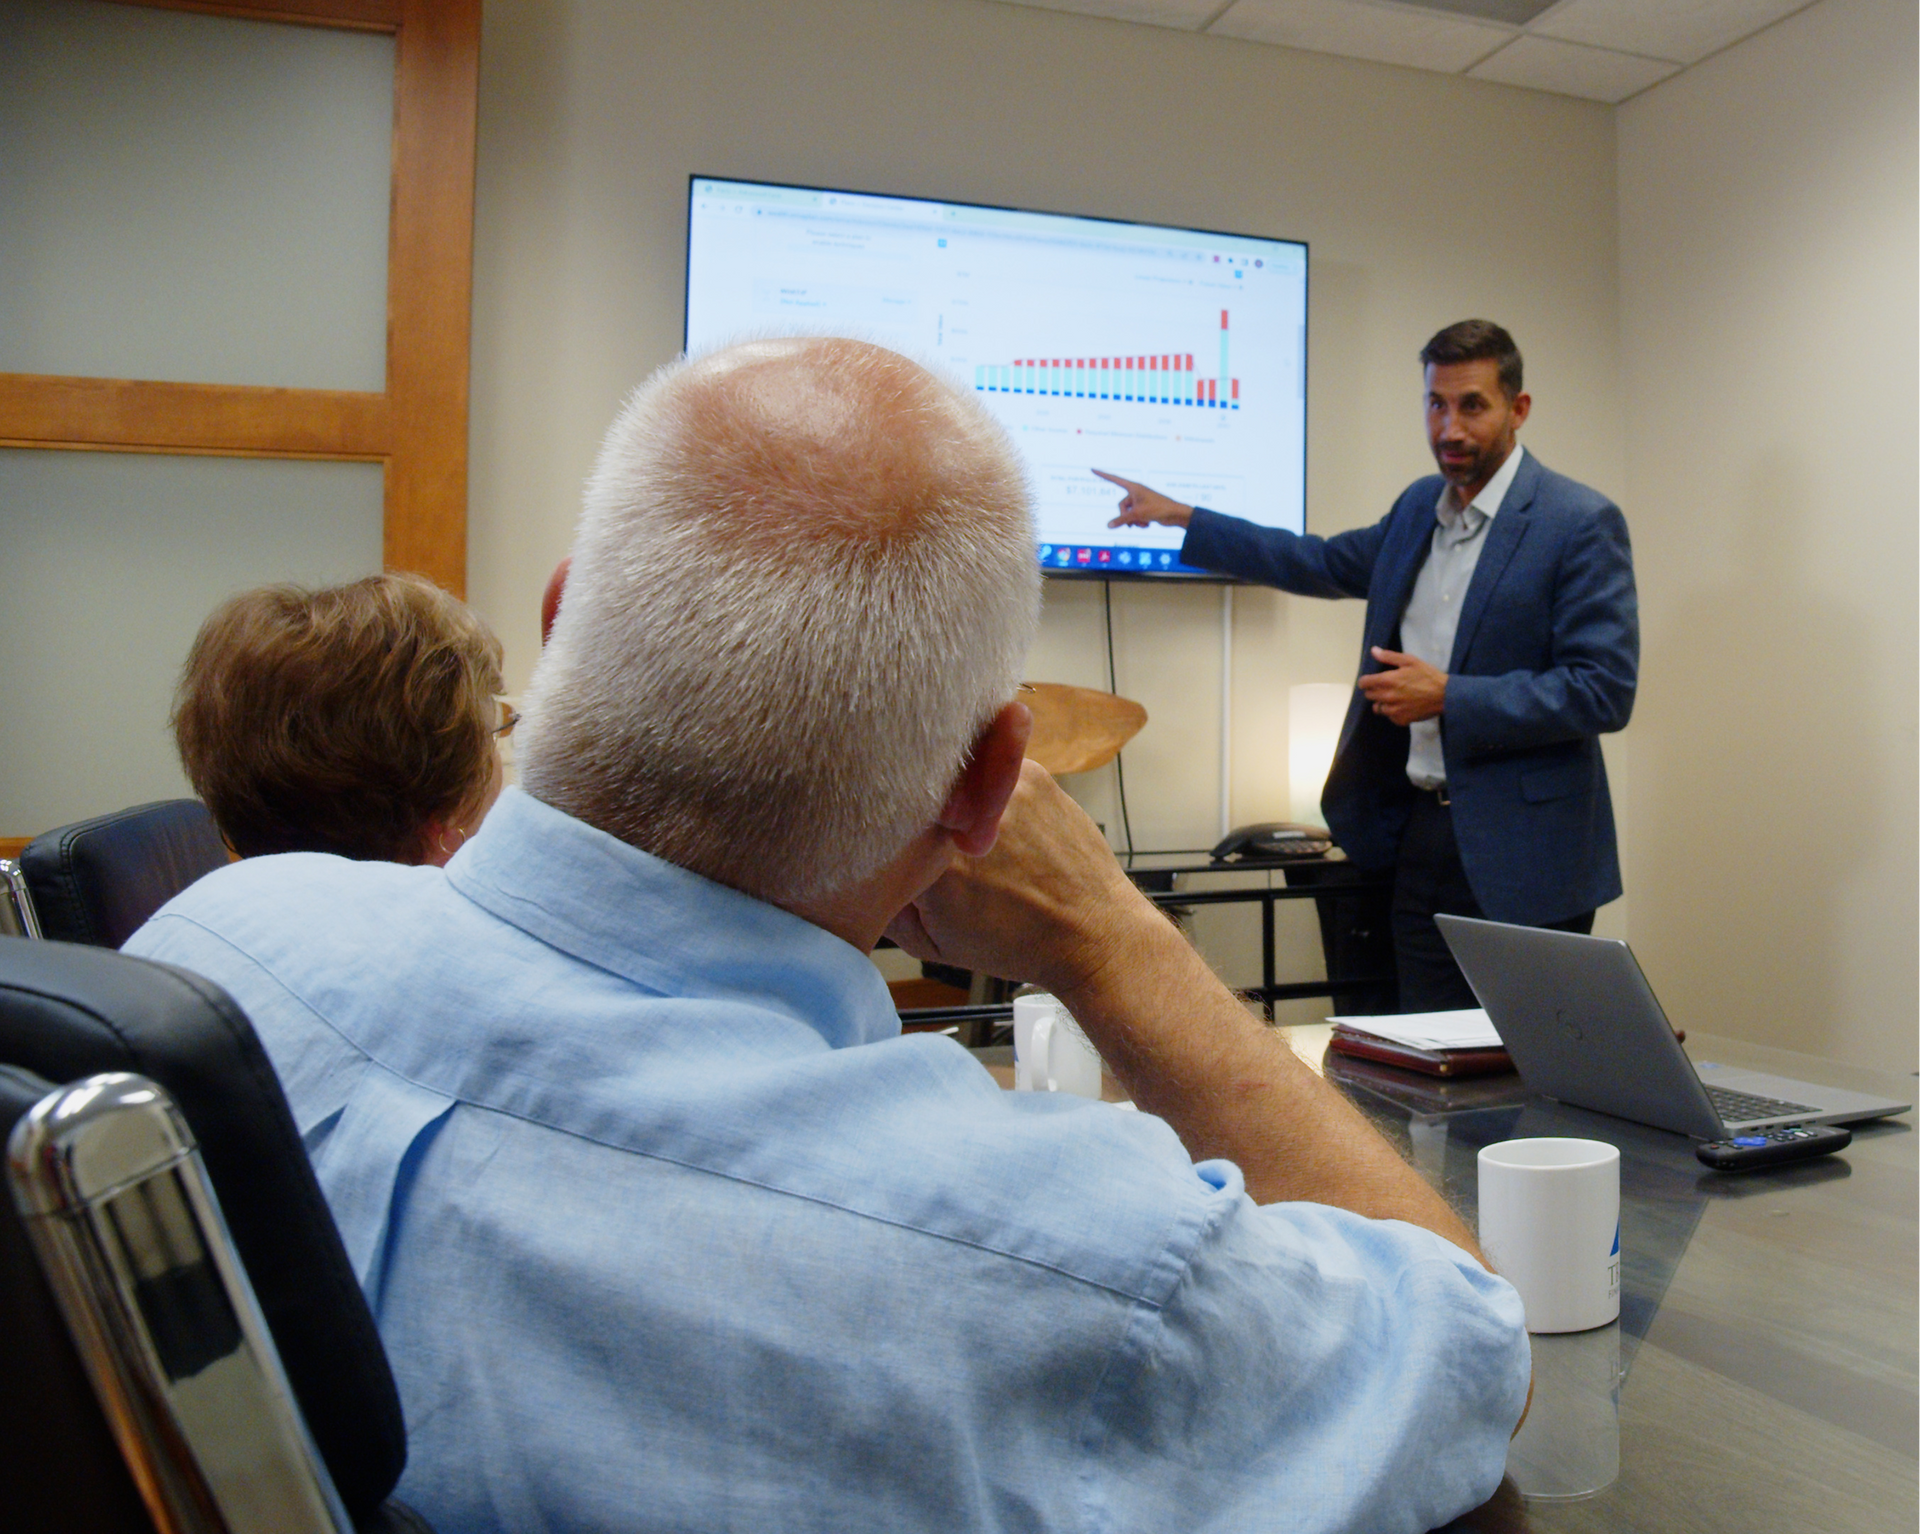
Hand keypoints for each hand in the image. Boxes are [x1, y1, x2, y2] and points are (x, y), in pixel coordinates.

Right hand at [885, 760, 1163, 999]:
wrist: (1091, 932)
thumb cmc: (1017, 943)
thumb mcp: (935, 944)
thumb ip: (886, 908)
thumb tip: (861, 873)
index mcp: (930, 865)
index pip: (875, 825)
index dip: (874, 830)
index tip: (876, 836)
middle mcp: (963, 817)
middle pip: (911, 788)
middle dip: (909, 805)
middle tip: (923, 833)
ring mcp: (1001, 787)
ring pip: (952, 772)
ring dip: (950, 790)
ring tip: (962, 824)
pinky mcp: (1031, 773)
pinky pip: (990, 765)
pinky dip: (986, 785)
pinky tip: (999, 818)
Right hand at [1094, 469, 1193, 529]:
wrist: (1175, 514)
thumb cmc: (1159, 509)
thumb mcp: (1138, 514)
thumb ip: (1122, 520)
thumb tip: (1109, 526)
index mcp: (1134, 487)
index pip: (1114, 479)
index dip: (1103, 475)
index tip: (1092, 469)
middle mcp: (1136, 493)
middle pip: (1121, 505)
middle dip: (1125, 516)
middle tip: (1133, 522)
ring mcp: (1140, 501)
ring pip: (1128, 513)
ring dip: (1133, 521)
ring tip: (1143, 524)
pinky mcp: (1144, 509)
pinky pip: (1134, 517)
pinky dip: (1139, 522)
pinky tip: (1147, 524)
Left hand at [1357, 647, 1446, 724]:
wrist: (1445, 695)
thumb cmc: (1428, 675)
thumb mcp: (1410, 661)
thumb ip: (1389, 656)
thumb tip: (1373, 650)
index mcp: (1387, 680)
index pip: (1364, 683)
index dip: (1365, 681)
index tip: (1369, 680)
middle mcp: (1387, 697)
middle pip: (1369, 695)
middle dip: (1374, 690)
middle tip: (1385, 687)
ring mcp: (1393, 710)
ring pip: (1377, 708)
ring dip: (1381, 702)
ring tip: (1392, 698)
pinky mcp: (1401, 720)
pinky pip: (1389, 716)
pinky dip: (1392, 712)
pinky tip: (1401, 706)